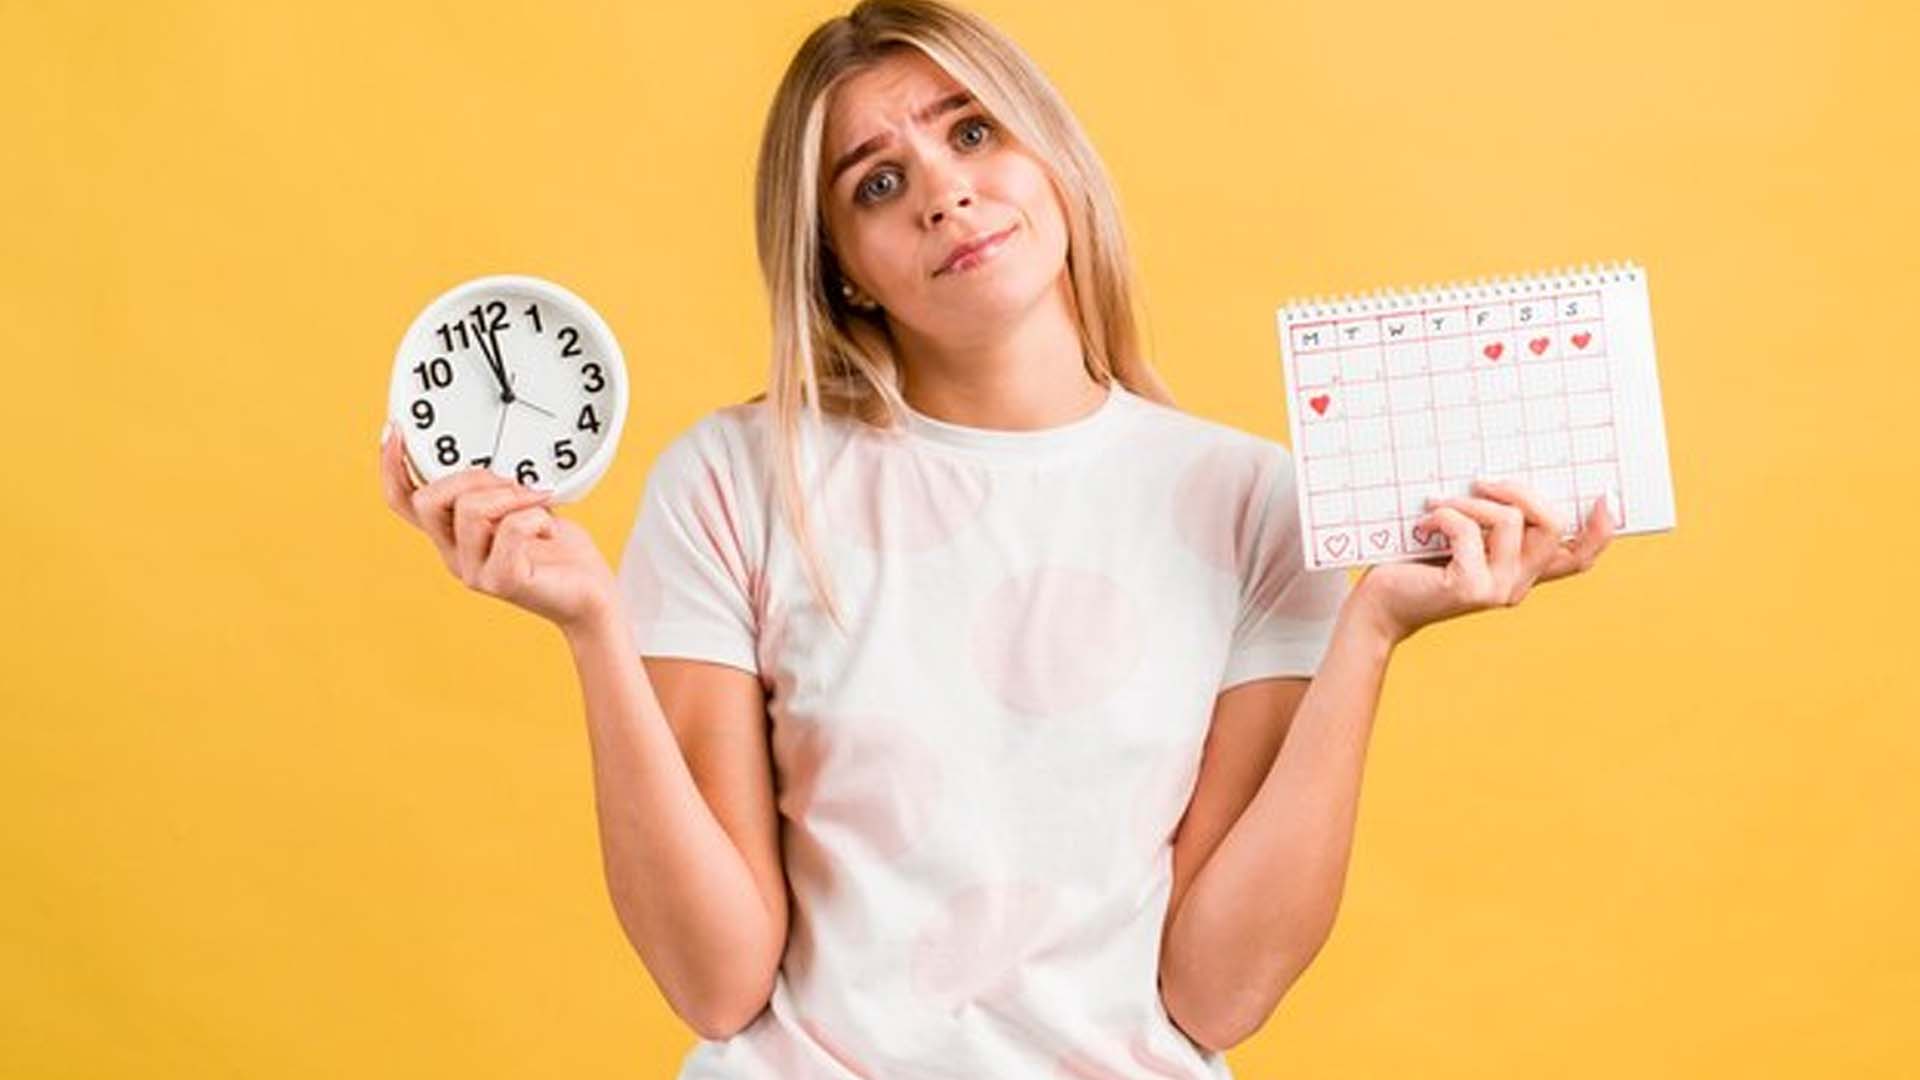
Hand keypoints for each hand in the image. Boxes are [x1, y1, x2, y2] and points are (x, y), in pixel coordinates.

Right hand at [378, 421, 619, 635]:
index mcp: (453, 534)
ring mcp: (475, 572)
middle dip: (474, 477)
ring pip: (470, 510)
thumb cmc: (560, 552)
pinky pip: (509, 530)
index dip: (391, 467)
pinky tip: (550, 529)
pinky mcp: (503, 582)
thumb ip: (496, 490)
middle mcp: (455, 555)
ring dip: (512, 496)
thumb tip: (490, 464)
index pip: (403, 502)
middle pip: (428, 500)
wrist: (591, 596)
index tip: (399, 432)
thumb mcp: (522, 506)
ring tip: (538, 506)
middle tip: (515, 486)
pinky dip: (536, 518)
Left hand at [1348, 477, 1615, 645]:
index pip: (1578, 557)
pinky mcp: (1470, 588)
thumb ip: (1491, 522)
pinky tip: (1424, 524)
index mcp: (1523, 572)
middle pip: (1550, 525)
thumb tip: (1504, 479)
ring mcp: (1497, 590)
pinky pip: (1469, 532)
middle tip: (1481, 482)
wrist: (1380, 605)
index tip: (1604, 496)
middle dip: (1519, 491)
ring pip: (1509, 521)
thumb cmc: (1418, 563)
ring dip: (1469, 502)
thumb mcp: (1462, 539)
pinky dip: (1445, 516)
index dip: (1600, 530)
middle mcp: (1518, 585)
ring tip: (1438, 505)